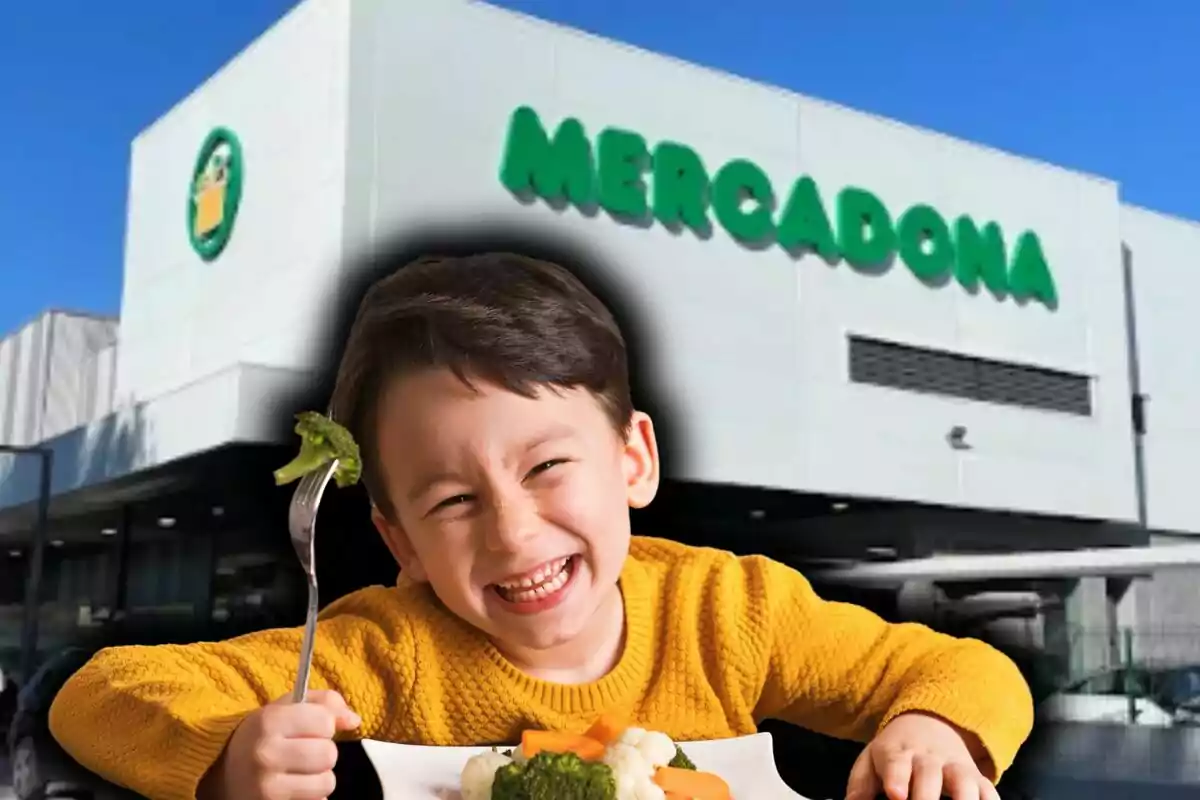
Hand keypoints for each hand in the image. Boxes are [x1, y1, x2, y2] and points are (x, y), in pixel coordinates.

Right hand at [198, 690, 361, 799]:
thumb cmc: (264, 736)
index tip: (311, 728)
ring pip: (326, 783)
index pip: (325, 721)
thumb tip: (353, 721)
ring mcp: (267, 788)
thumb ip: (325, 704)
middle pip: (328, 754)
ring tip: (299, 772)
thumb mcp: (287, 708)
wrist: (222, 774)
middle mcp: (265, 754)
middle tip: (305, 753)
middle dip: (323, 753)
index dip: (324, 725)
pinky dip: (311, 798)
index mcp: (269, 721)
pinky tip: (293, 789)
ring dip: (319, 778)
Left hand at [845, 711, 999, 799]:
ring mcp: (955, 768)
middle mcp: (928, 759)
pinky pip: (988, 790)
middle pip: (930, 775)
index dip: (896, 778)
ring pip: (964, 781)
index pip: (896, 763)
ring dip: (964, 799)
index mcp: (898, 753)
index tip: (896, 795)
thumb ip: (860, 785)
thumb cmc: (894, 753)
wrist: (929, 723)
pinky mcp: (977, 778)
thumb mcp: (870, 761)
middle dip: (926, 797)